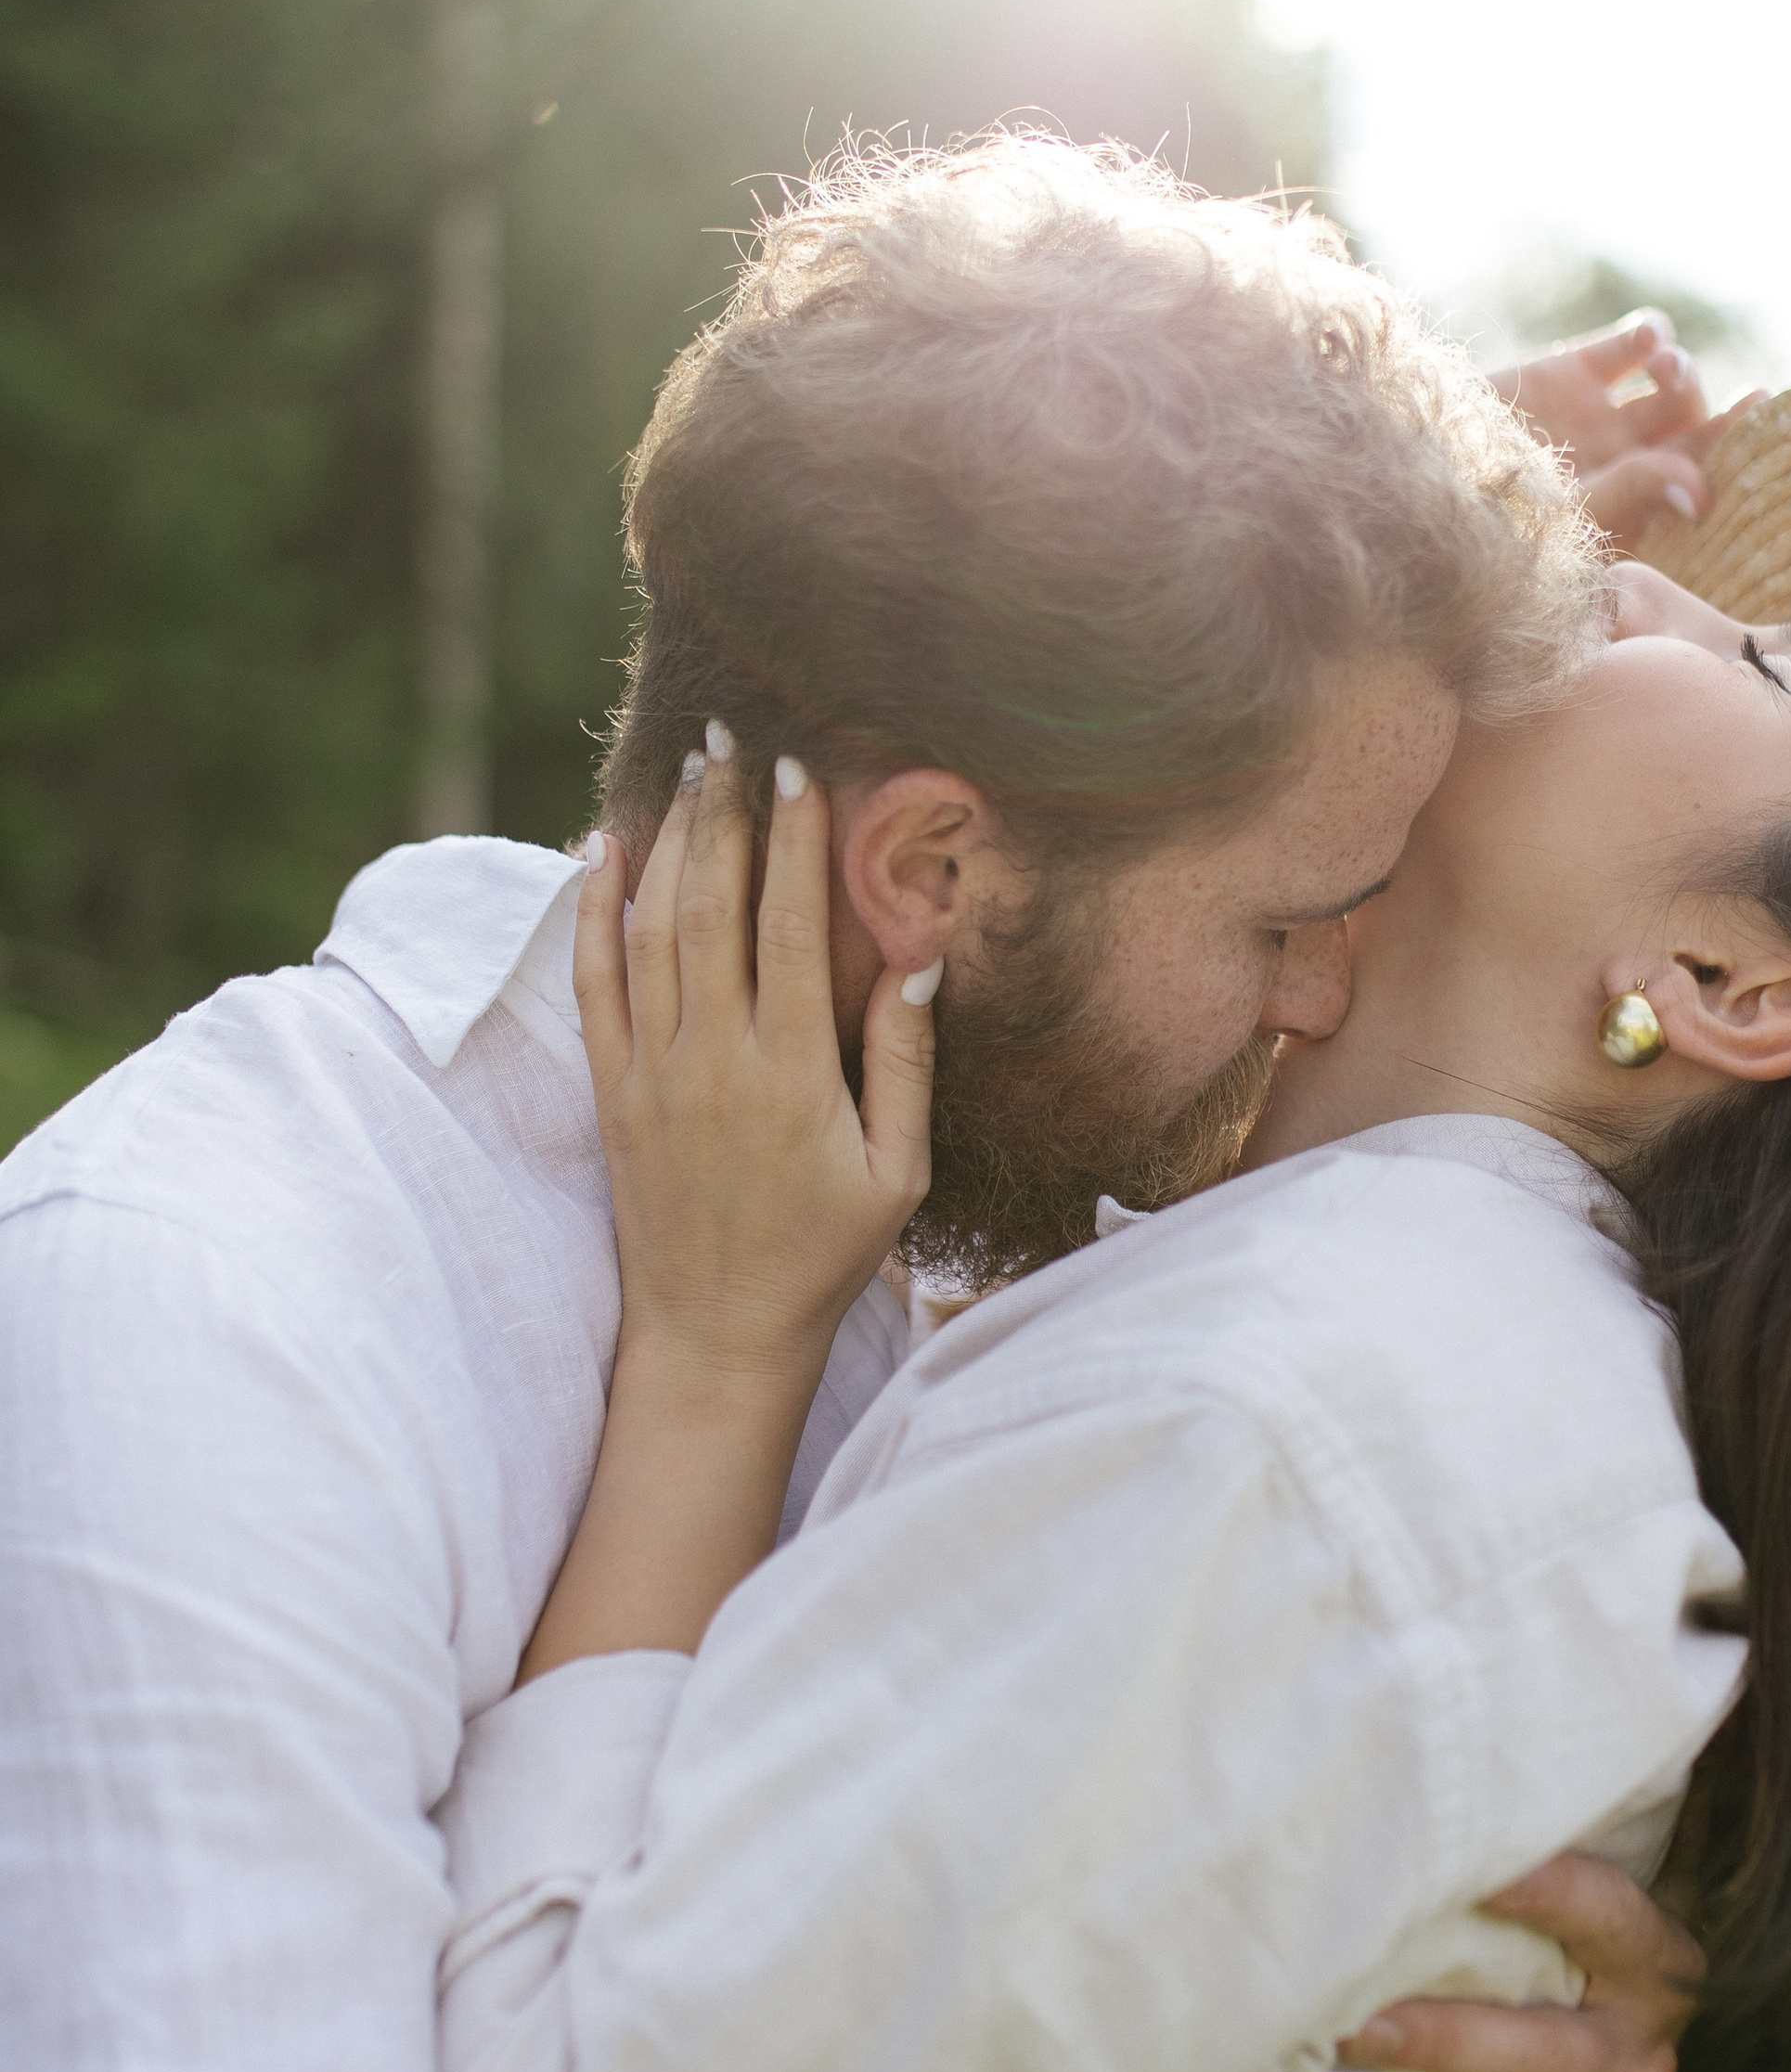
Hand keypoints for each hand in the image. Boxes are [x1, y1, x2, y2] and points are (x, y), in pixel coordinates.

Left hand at [582, 728, 933, 1386]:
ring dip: (667, 845)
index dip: (793, 843)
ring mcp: (653, 1075)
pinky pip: (593, 986)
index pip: (790, 930)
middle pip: (712, 909)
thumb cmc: (824, 1256)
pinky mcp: (612, 1094)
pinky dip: (593, 913)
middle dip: (723, 816)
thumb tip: (915, 968)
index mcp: (792, 1076)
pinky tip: (603, 852)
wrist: (717, 1333)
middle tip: (731, 739)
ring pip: (650, 932)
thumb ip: (904, 1070)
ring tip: (685, 775)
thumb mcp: (898, 1177)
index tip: (799, 772)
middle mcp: (714, 1062)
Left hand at [1323, 1857, 1704, 2071]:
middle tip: (1354, 2031)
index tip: (1472, 1869)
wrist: (1623, 2030)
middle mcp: (1638, 2054)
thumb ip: (1522, 1857)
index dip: (1544, 1890)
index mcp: (1651, 1961)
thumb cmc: (1558, 1935)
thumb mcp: (1573, 1892)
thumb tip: (1415, 1797)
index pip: (1603, 1914)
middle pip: (1549, 2055)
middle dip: (1446, 2045)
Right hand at [1492, 314, 1762, 555]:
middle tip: (1745, 401)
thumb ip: (1635, 490)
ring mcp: (1597, 415)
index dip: (1736, 450)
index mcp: (1627, 508)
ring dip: (1684, 372)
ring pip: (1672, 385)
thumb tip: (1702, 491)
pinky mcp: (1569, 372)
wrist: (1412, 466)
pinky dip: (1652, 336)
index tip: (1762, 421)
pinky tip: (1649, 344)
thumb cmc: (1486, 508)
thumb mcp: (1564, 507)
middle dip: (1721, 412)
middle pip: (1694, 429)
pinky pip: (1633, 346)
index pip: (1700, 480)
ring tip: (1667, 372)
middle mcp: (1620, 461)